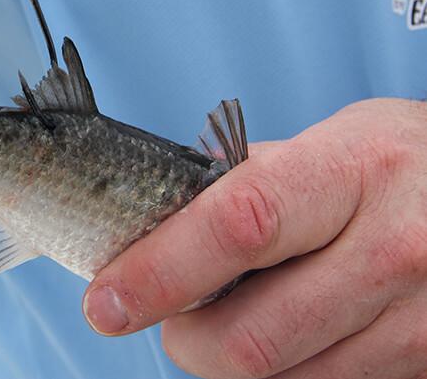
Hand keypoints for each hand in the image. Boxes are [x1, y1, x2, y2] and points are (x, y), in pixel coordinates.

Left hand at [83, 98, 426, 378]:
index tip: (106, 301)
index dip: (159, 270)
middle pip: (250, 336)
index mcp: (353, 169)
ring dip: (228, 358)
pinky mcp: (426, 362)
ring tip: (232, 314)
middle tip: (170, 315)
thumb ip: (243, 186)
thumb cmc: (386, 163)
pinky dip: (280, 370)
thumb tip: (156, 232)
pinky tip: (284, 329)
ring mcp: (420, 318)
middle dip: (184, 338)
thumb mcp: (321, 144)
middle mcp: (396, 246)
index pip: (239, 226)